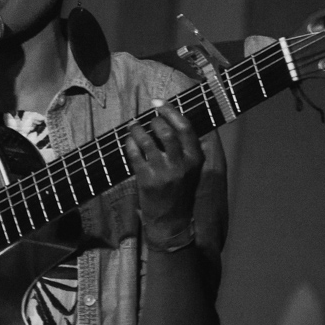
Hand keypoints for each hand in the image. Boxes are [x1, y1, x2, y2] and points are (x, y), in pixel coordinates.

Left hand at [125, 100, 204, 245]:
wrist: (172, 222)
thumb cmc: (180, 192)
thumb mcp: (191, 170)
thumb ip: (185, 149)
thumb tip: (170, 119)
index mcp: (195, 159)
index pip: (185, 128)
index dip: (171, 110)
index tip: (158, 101)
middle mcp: (181, 165)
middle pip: (166, 131)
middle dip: (153, 120)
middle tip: (147, 119)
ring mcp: (163, 173)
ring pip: (148, 141)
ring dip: (137, 129)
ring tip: (133, 126)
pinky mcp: (147, 180)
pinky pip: (135, 154)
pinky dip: (129, 143)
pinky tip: (128, 141)